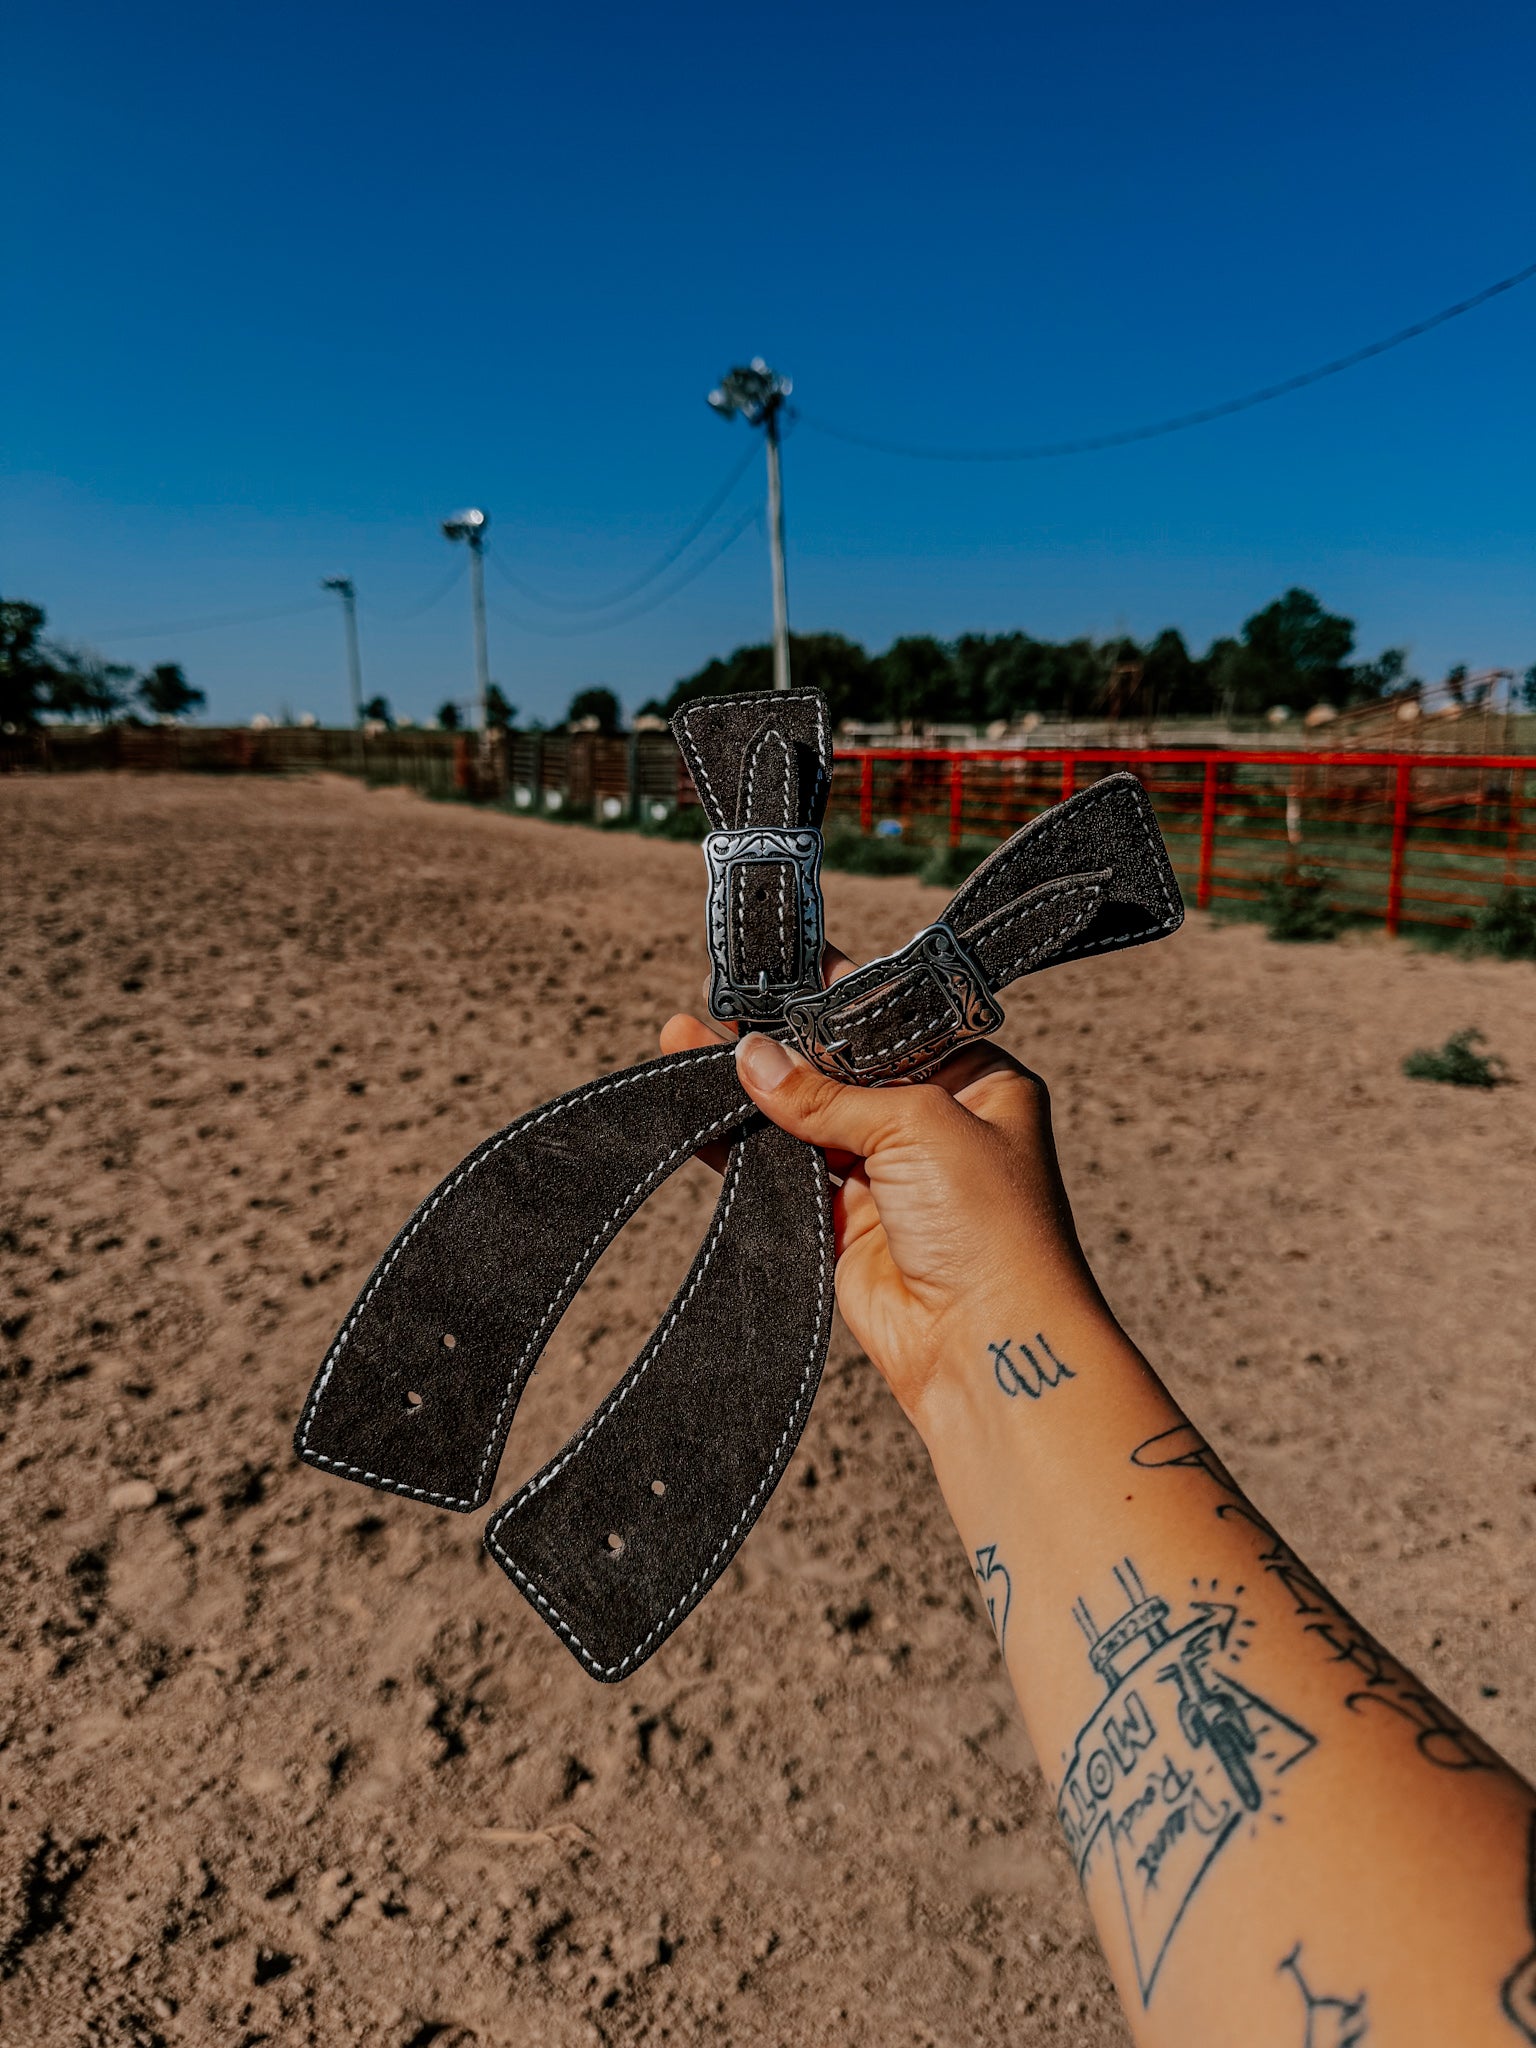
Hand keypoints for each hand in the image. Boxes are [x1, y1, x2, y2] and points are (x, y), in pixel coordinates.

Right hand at [658, 993, 1109, 1430]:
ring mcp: (889, 1175)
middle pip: (843, 1066)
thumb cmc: (990, 1226)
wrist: (985, 1345)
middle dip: (781, 1038)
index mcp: (979, 1080)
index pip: (897, 1019)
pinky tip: (699, 1112)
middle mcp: (935, 1123)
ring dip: (749, 1088)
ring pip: (805, 1118)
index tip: (780, 961)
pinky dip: (739, 1147)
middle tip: (716, 997)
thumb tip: (753, 1057)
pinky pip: (782, 1173)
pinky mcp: (846, 1224)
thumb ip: (827, 1092)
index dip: (838, 993)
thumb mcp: (916, 1124)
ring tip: (683, 1040)